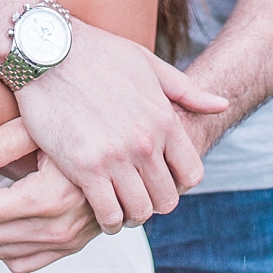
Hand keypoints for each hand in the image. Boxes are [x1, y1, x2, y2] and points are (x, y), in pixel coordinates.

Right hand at [0, 27, 229, 234]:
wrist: (49, 53)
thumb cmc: (99, 55)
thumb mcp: (150, 65)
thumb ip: (187, 92)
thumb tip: (222, 104)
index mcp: (165, 119)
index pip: (192, 174)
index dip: (180, 184)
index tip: (162, 181)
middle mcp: (146, 142)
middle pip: (166, 199)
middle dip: (155, 203)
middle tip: (138, 197)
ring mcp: (116, 157)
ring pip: (139, 212)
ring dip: (131, 215)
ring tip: (120, 207)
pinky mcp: (85, 168)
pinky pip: (107, 213)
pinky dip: (107, 220)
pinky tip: (100, 210)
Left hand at [0, 128, 96, 272]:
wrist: (138, 149)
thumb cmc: (91, 127)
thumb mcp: (48, 125)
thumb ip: (4, 141)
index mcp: (48, 198)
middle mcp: (58, 228)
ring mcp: (66, 242)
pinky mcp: (72, 247)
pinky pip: (21, 263)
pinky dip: (3, 243)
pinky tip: (4, 211)